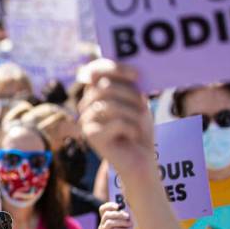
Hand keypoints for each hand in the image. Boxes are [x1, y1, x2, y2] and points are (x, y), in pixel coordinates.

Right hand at [78, 60, 155, 181]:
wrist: (139, 160)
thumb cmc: (138, 130)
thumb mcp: (137, 102)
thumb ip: (128, 86)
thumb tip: (131, 71)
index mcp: (94, 94)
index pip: (95, 71)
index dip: (114, 68)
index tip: (137, 75)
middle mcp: (85, 106)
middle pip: (105, 87)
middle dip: (130, 95)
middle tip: (143, 107)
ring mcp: (85, 121)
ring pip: (110, 104)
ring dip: (133, 112)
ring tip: (140, 122)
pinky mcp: (91, 136)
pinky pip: (116, 122)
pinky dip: (131, 127)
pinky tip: (133, 135)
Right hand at [98, 202, 138, 228]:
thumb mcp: (129, 222)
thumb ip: (126, 213)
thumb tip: (123, 203)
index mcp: (106, 222)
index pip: (103, 209)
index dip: (109, 205)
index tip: (118, 205)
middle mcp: (102, 228)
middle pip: (106, 215)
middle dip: (118, 214)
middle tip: (128, 216)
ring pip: (109, 222)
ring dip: (122, 222)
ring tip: (130, 226)